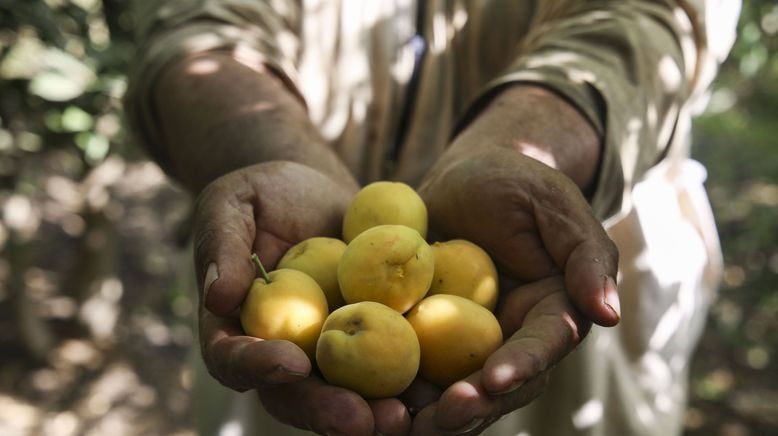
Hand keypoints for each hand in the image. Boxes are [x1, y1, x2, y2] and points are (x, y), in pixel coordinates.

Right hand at [192, 161, 410, 434]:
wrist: (313, 190)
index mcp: (237, 329)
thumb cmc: (262, 194)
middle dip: (326, 410)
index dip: (258, 367)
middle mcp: (280, 351)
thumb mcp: (231, 206)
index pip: (234, 359)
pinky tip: (439, 389)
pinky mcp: (370, 337)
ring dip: (374, 412)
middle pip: (296, 394)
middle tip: (358, 420)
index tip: (291, 363)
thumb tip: (218, 297)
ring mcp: (327, 350)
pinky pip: (390, 364)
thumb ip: (222, 246)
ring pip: (346, 393)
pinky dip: (411, 381)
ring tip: (404, 417)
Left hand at [411, 137, 618, 432]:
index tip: (493, 382)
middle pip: (499, 386)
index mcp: (551, 311)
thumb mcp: (554, 203)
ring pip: (456, 389)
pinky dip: (396, 388)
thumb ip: (587, 254)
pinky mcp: (428, 338)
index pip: (543, 346)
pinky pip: (416, 368)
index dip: (522, 366)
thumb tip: (610, 314)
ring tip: (400, 422)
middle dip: (473, 406)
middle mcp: (512, 337)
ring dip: (432, 412)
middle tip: (441, 416)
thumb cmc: (514, 182)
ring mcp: (469, 342)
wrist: (460, 179)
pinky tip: (371, 402)